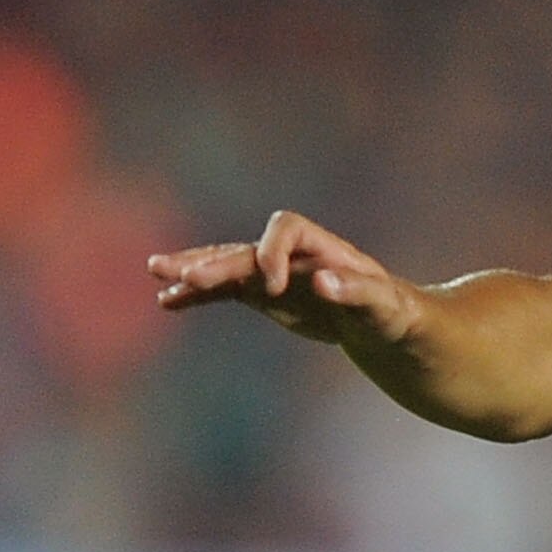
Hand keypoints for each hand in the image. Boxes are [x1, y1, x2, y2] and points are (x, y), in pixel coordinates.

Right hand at [149, 210, 422, 349]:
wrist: (387, 322)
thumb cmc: (395, 312)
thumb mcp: (386, 306)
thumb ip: (357, 292)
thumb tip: (323, 281)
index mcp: (323, 247)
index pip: (287, 229)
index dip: (274, 252)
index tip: (274, 288)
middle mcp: (292, 254)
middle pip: (246, 248)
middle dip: (215, 261)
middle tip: (182, 275)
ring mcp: (274, 273)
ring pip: (227, 265)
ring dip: (193, 270)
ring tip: (156, 272)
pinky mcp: (263, 294)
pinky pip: (224, 291)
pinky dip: (197, 296)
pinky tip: (167, 303)